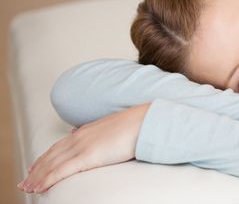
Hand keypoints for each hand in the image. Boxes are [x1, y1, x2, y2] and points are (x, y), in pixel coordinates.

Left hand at [17, 103, 150, 193]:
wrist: (143, 121)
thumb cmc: (134, 126)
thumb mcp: (112, 128)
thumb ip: (99, 133)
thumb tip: (91, 135)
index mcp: (86, 131)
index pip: (59, 146)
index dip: (45, 157)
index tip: (36, 166)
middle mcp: (79, 137)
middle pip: (51, 156)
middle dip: (36, 169)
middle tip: (25, 182)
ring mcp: (82, 146)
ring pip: (52, 164)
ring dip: (37, 177)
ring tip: (27, 188)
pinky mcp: (87, 156)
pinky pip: (61, 171)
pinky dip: (47, 179)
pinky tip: (39, 187)